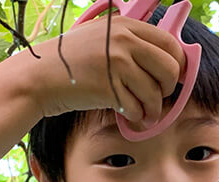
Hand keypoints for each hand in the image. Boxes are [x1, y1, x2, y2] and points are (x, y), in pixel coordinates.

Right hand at [11, 15, 185, 122]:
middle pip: (170, 69)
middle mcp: (124, 42)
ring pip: (155, 94)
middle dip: (169, 88)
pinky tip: (128, 115)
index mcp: (126, 26)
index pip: (170, 44)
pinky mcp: (108, 88)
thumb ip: (132, 42)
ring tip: (143, 112)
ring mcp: (116, 65)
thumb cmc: (72, 61)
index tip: (174, 77)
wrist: (39, 77)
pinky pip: (136, 109)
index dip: (178, 64)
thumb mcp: (101, 37)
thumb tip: (169, 59)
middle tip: (158, 96)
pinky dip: (135, 117)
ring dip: (152, 109)